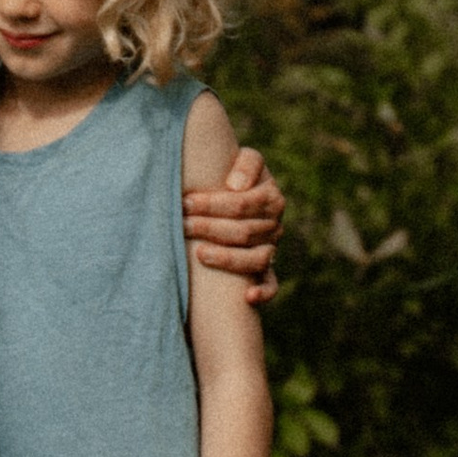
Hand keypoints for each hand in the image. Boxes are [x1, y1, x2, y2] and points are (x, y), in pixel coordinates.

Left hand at [184, 142, 283, 308]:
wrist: (236, 195)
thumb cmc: (232, 175)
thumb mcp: (246, 160)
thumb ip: (247, 164)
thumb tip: (235, 185)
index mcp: (271, 197)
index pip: (243, 204)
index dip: (213, 204)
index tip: (186, 203)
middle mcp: (275, 225)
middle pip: (244, 231)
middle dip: (210, 228)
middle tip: (182, 224)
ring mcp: (271, 249)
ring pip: (256, 259)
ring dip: (227, 258)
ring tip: (198, 254)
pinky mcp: (267, 272)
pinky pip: (272, 286)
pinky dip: (263, 293)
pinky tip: (247, 296)